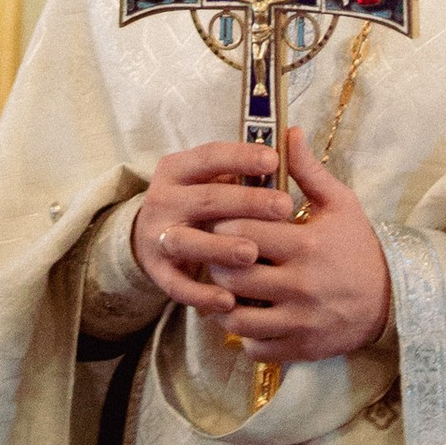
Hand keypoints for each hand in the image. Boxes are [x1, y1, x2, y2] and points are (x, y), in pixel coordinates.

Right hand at [131, 142, 291, 315]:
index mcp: (177, 169)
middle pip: (206, 199)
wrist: (153, 235)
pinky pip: (179, 286)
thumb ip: (244, 170)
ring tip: (252, 253)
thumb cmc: (203, 203)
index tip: (274, 160)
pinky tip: (230, 301)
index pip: (210, 156)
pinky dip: (202, 294)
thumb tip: (291, 143)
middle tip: (284, 207)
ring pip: (187, 242)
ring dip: (219, 247)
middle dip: (246, 203)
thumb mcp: (214, 179)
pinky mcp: (158, 272)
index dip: (241, 157)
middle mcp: (162, 200)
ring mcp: (157, 237)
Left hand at [210, 129, 391, 364]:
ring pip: (237, 317)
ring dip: (223, 303)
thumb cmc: (359, 245)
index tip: (221, 221)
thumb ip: (308, 170)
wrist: (392, 298)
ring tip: (223, 287)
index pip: (242, 233)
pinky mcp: (301, 347)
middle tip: (215, 253)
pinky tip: (246, 316)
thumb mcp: (340, 203)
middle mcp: (300, 284)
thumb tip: (289, 130)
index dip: (224, 225)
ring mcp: (300, 320)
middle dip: (216, 262)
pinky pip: (255, 347)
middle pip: (233, 275)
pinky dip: (244, 335)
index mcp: (305, 244)